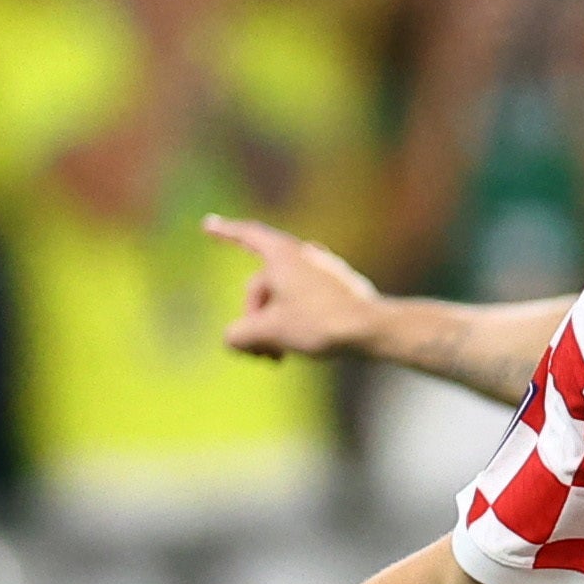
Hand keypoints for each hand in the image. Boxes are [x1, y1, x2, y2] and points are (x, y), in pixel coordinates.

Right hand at [204, 214, 386, 359]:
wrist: (375, 331)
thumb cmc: (321, 323)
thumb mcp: (270, 332)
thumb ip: (239, 335)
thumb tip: (232, 339)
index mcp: (283, 254)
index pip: (248, 236)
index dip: (225, 232)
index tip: (208, 225)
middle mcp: (304, 256)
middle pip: (263, 285)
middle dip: (254, 319)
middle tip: (258, 353)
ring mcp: (325, 271)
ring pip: (285, 297)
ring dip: (274, 326)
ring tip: (276, 358)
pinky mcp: (341, 289)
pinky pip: (307, 301)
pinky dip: (295, 321)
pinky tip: (297, 349)